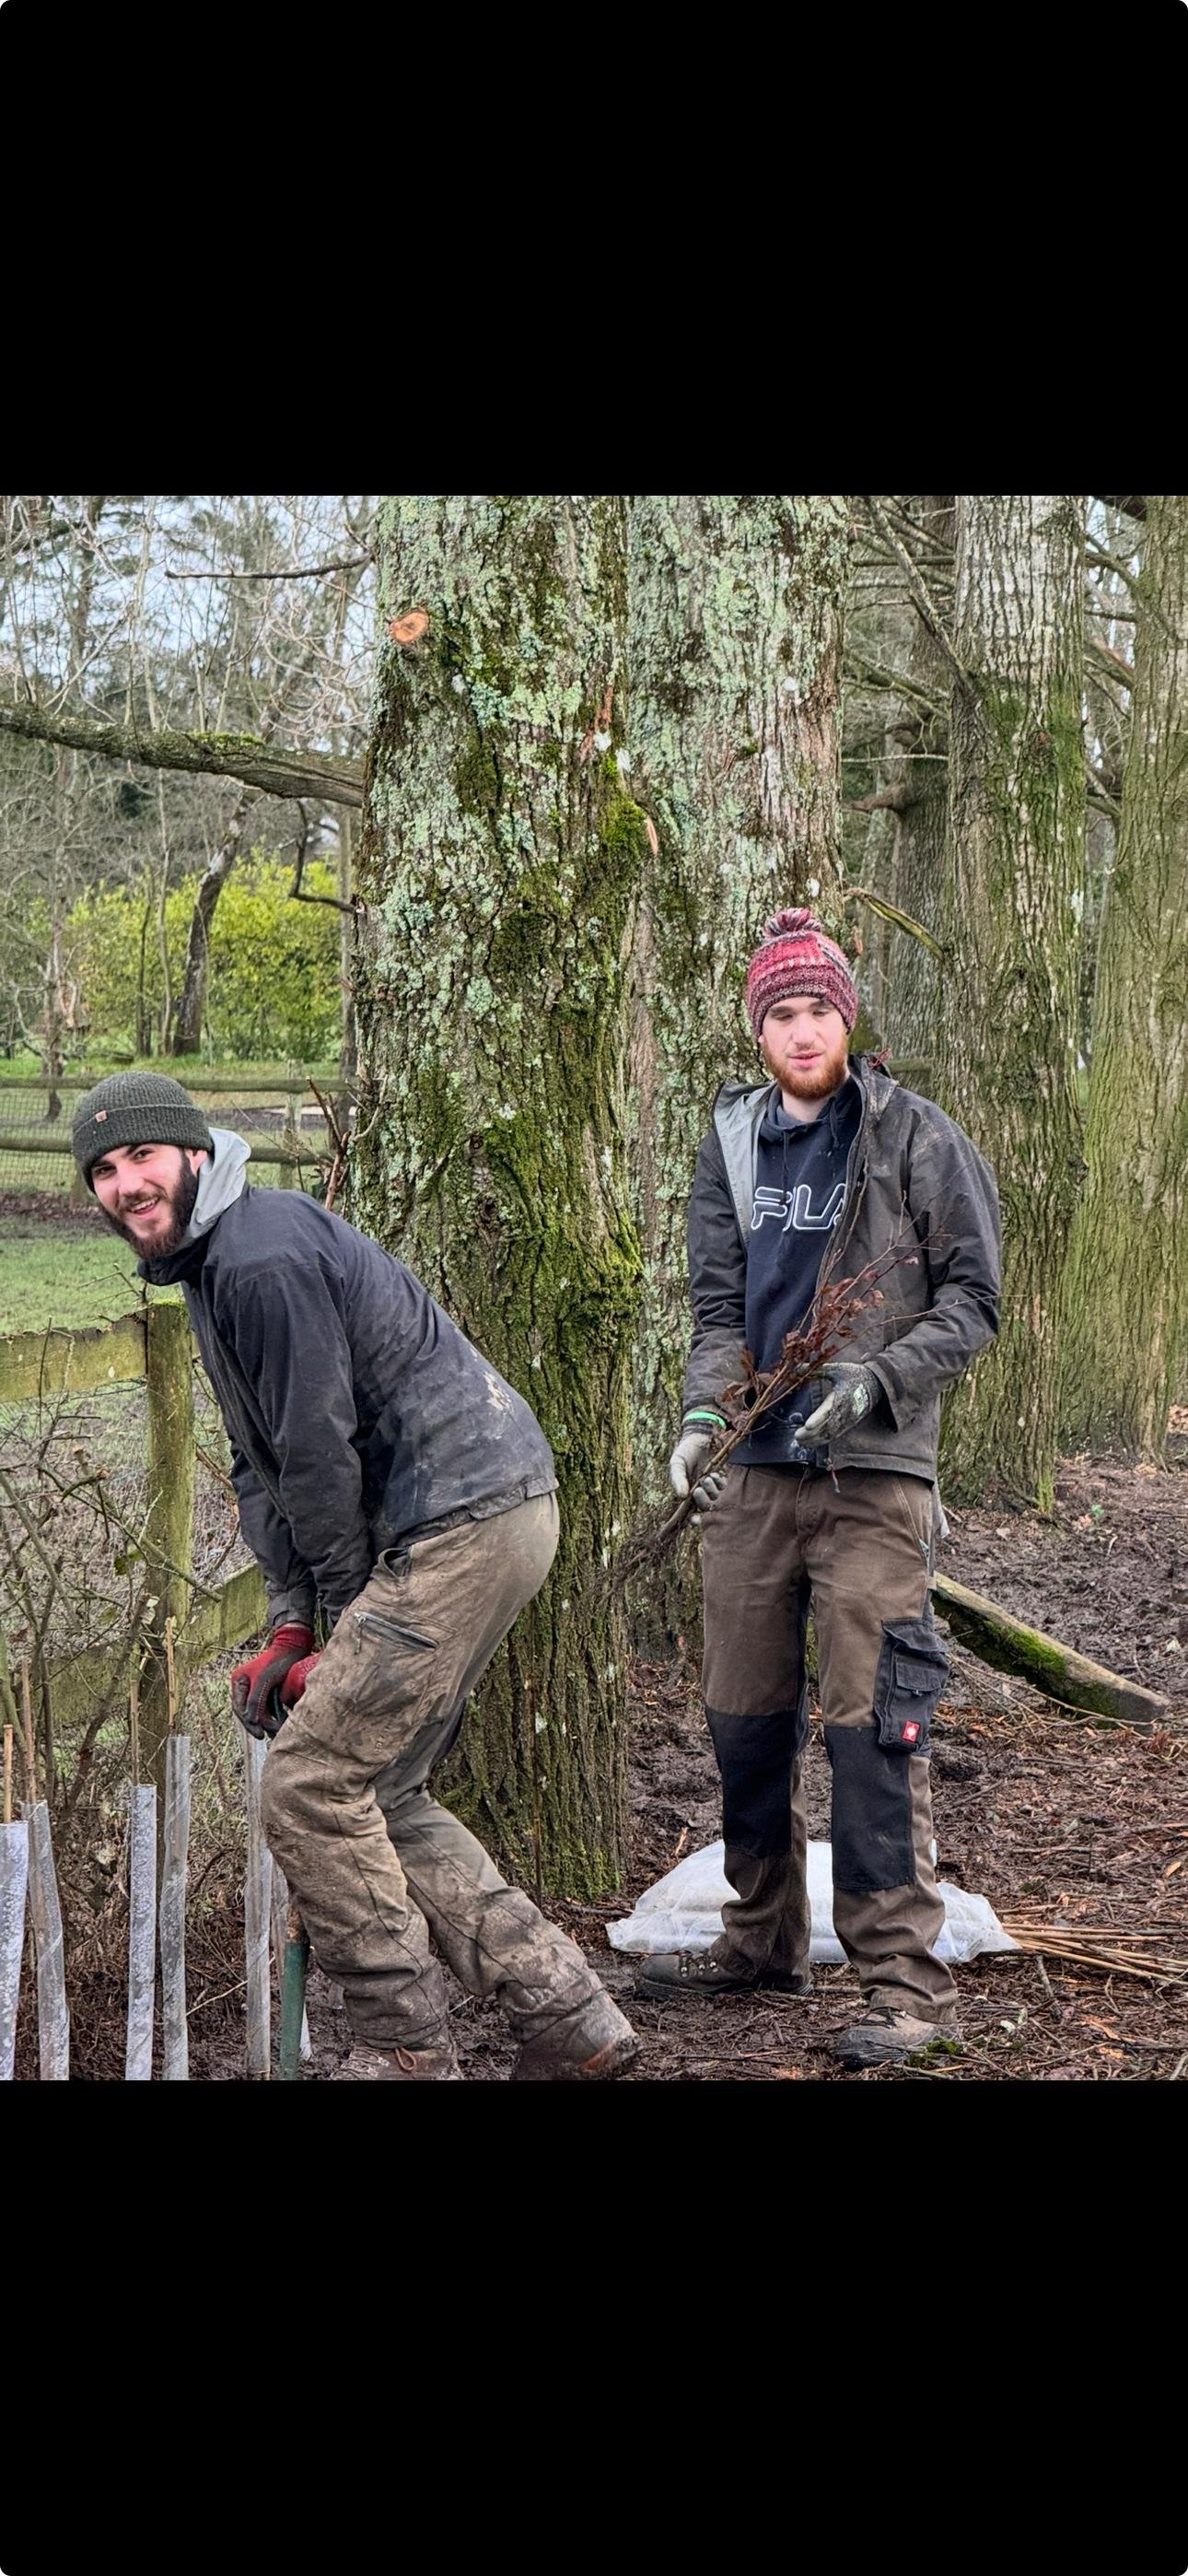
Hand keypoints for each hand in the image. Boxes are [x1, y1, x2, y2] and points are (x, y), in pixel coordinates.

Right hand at [230, 1624, 313, 1740]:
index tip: (258, 1733)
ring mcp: (256, 1689)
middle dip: (257, 1724)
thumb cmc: (277, 1661)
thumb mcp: (263, 1680)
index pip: (239, 1707)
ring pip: (258, 1711)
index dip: (248, 1722)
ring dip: (266, 1722)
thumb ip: (255, 1700)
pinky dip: (272, 1716)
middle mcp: (245, 1686)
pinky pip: (267, 1707)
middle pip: (247, 1711)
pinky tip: (279, 1724)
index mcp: (239, 1681)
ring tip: (274, 1732)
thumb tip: (250, 1720)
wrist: (294, 1648)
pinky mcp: (268, 1691)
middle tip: (264, 1736)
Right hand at [669, 1421, 726, 1512]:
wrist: (700, 1436)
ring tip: (706, 1477)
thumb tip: (681, 1495)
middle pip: (705, 1508)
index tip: (694, 1519)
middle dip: (703, 1501)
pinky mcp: (722, 1479)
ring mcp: (712, 1487)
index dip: (694, 1520)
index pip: (691, 1513)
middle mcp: (701, 1493)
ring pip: (715, 1499)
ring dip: (711, 1490)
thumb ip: (677, 1478)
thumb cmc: (686, 1451)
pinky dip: (719, 1483)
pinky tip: (714, 1474)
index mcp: (687, 1494)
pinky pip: (724, 1488)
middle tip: (698, 1489)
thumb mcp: (677, 1463)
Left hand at [799, 1362, 879, 1446]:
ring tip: (800, 1441)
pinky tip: (809, 1442)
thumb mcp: (837, 1369)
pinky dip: (821, 1441)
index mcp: (842, 1396)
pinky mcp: (847, 1425)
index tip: (807, 1425)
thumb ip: (818, 1370)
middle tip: (797, 1436)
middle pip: (828, 1426)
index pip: (829, 1410)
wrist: (874, 1385)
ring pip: (830, 1434)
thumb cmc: (853, 1376)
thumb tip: (798, 1369)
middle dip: (812, 1433)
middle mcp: (846, 1411)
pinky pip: (833, 1436)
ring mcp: (847, 1420)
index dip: (818, 1418)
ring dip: (815, 1439)